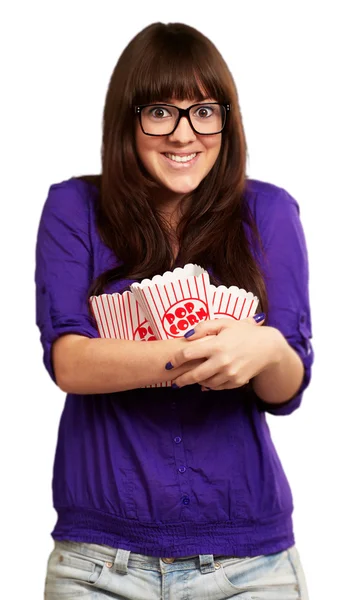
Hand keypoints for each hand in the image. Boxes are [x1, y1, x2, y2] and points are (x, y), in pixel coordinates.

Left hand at [166, 315, 280, 390]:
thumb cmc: (244, 332)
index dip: (175, 359)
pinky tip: (206, 382)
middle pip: (194, 375)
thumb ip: (203, 327)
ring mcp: (229, 374)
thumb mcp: (224, 323)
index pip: (188, 354)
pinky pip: (218, 386)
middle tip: (173, 382)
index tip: (169, 363)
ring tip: (190, 380)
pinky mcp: (236, 382)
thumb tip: (186, 336)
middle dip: (181, 380)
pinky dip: (210, 385)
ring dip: (196, 382)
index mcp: (216, 345)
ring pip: (206, 383)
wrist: (268, 347)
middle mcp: (222, 362)